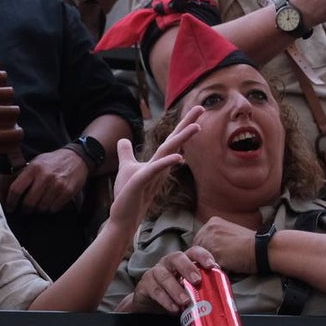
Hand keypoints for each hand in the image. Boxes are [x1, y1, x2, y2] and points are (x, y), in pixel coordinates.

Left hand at [6, 147, 88, 213]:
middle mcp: (45, 177)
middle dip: (25, 209)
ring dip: (38, 209)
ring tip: (39, 205)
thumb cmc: (54, 161)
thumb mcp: (37, 162)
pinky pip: (54, 208)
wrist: (77, 158)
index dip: (11, 201)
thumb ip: (25, 175)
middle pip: (29, 202)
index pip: (16, 189)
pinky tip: (50, 202)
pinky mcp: (67, 192)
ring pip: (41, 208)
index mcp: (34, 168)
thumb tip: (12, 191)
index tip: (10, 207)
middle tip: (25, 210)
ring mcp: (57, 185)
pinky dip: (50, 209)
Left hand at [107, 106, 201, 236]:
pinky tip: (179, 157)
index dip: (182, 124)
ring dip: (182, 139)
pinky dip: (167, 162)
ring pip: (169, 152)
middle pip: (175, 142)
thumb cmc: (128, 194)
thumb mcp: (126, 167)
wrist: (123, 217)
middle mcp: (159, 166)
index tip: (196, 109)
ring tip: (197, 126)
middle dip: (187, 124)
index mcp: (157, 161)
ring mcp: (153, 174)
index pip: (171, 139)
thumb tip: (123, 139)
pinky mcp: (142, 182)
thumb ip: (126, 152)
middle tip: (202, 108)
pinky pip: (156, 170)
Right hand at [129, 245, 217, 313]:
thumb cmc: (175, 294)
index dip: (203, 256)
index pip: (193, 252)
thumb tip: (225, 299)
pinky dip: (165, 300)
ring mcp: (156, 272)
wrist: (150, 305)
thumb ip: (203, 290)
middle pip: (177, 258)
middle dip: (187, 268)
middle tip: (197, 281)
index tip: (211, 265)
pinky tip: (174, 308)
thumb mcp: (189, 290)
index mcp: (183, 262)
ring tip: (185, 301)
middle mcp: (169, 263)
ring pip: (164, 275)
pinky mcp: (145, 284)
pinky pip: (155, 290)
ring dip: (176, 289)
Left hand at [192, 216, 256, 273]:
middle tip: (218, 263)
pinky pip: (206, 264)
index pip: (200, 239)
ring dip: (208, 263)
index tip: (214, 257)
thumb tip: (210, 251)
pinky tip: (224, 268)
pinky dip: (212, 269)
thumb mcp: (230, 235)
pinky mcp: (213, 251)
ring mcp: (209, 238)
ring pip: (200, 257)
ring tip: (222, 265)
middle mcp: (208, 228)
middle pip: (197, 247)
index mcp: (213, 222)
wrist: (263, 248)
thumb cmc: (252, 245)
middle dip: (204, 257)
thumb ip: (218, 239)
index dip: (206, 251)